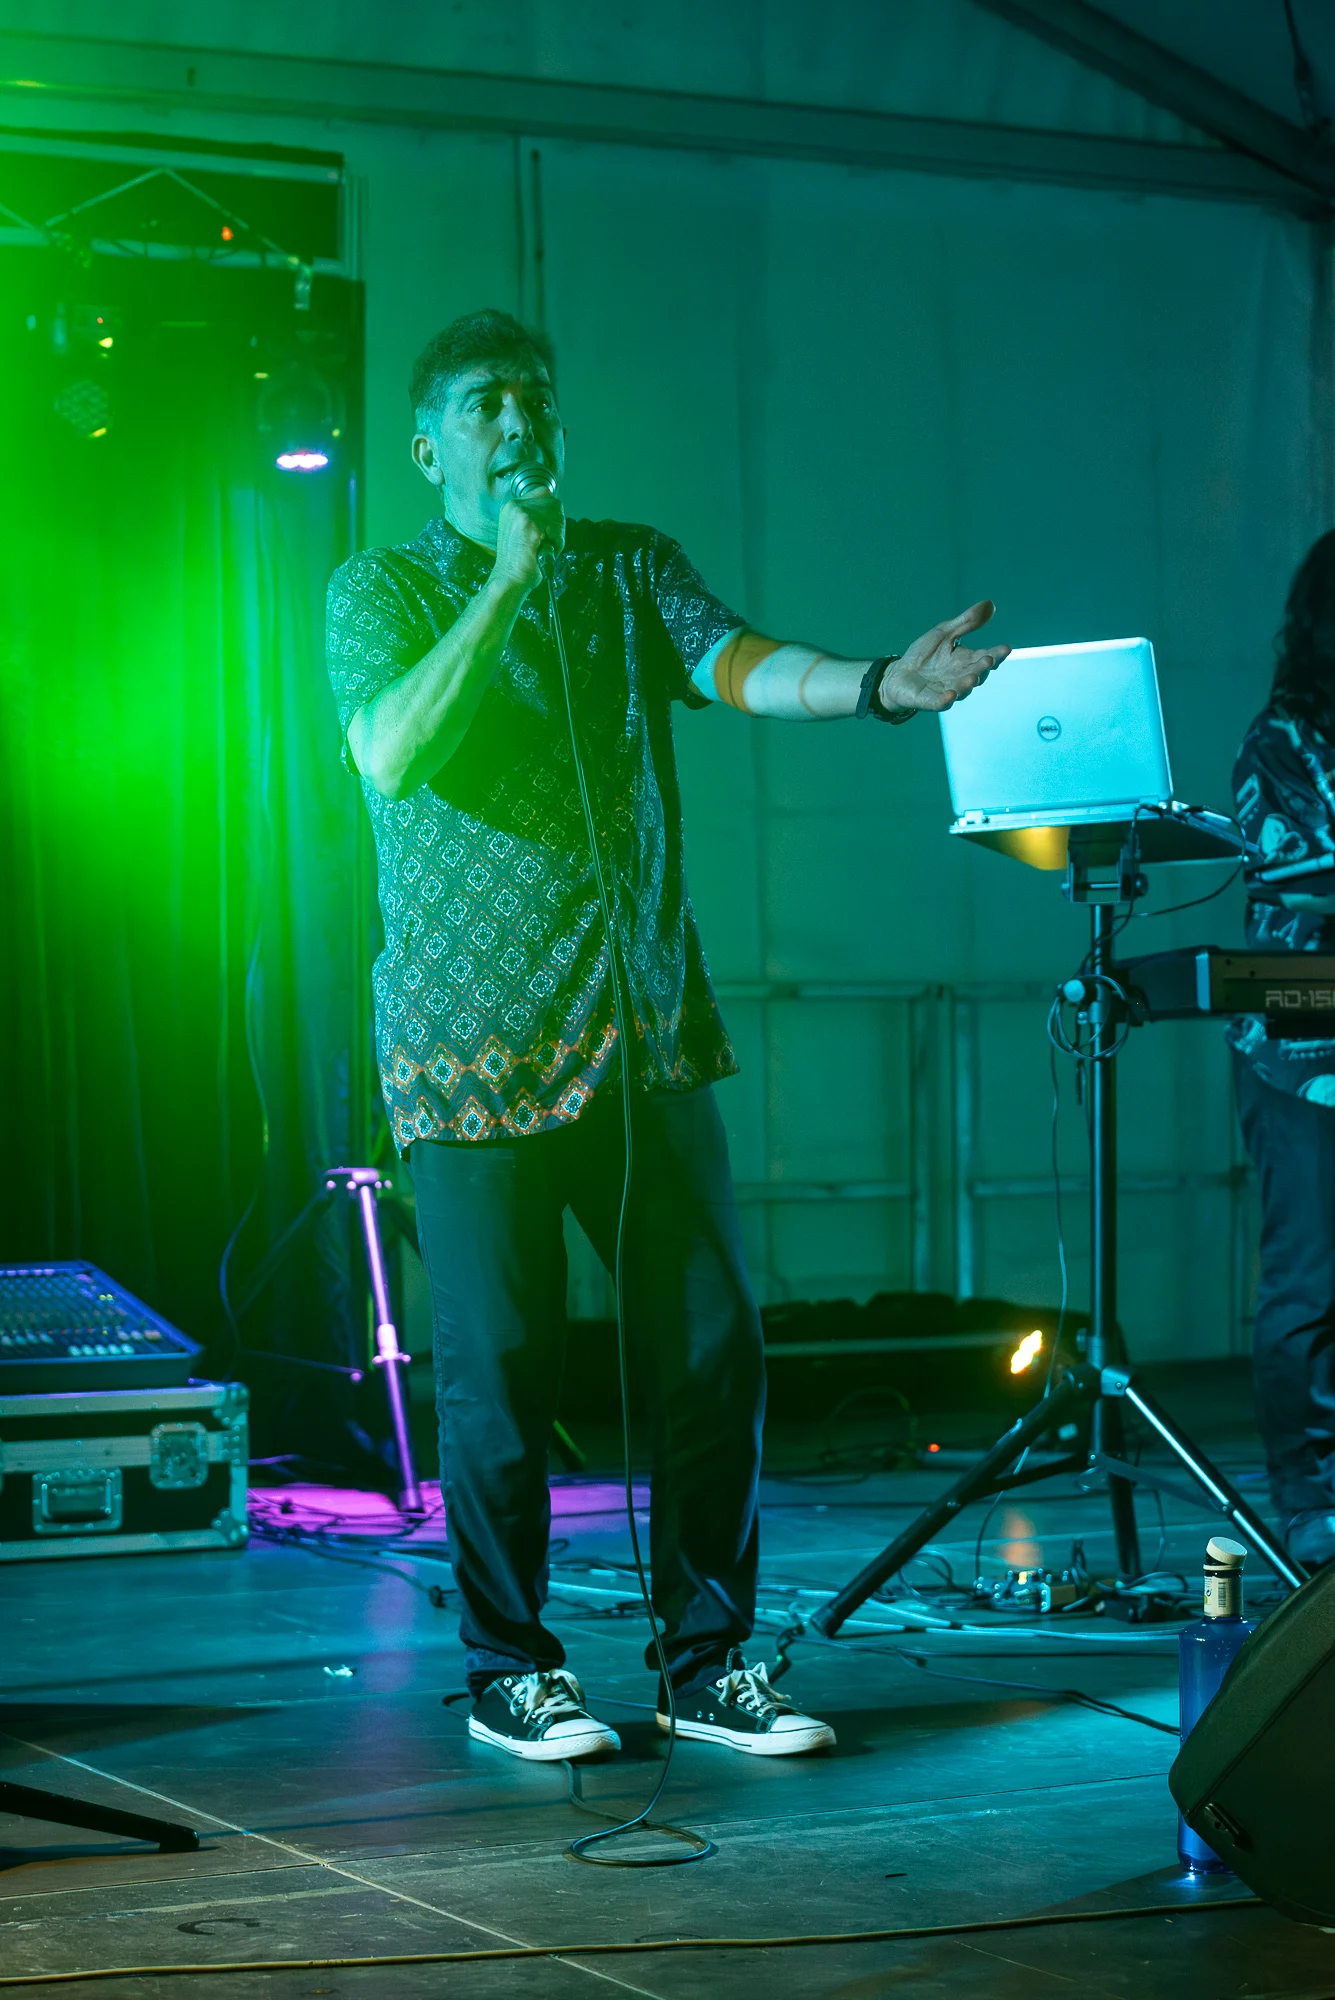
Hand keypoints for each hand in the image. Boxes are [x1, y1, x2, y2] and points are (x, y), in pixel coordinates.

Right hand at [491, 488, 565, 594]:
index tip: (546, 531)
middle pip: (554, 503)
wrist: (509, 579)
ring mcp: (521, 514)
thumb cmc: (519, 561)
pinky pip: (557, 530)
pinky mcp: (530, 526)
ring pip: (557, 516)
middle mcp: (514, 505)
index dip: (552, 513)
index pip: (544, 493)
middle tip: (546, 542)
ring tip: (543, 548)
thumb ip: (536, 516)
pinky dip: (557, 543)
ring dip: (557, 535)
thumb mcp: (522, 529)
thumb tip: (556, 509)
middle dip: (556, 525)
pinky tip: (544, 551)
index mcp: (511, 505)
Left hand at [876, 601, 1008, 713]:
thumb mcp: (944, 633)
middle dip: (983, 668)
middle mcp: (960, 677)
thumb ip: (966, 622)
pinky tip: (950, 695)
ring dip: (967, 685)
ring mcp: (946, 690)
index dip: (996, 654)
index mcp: (965, 661)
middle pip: (976, 674)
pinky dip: (945, 700)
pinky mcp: (929, 700)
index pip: (985, 656)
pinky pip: (939, 702)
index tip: (1006, 648)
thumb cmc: (924, 655)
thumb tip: (990, 604)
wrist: (898, 674)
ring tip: (972, 678)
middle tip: (989, 660)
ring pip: (961, 690)